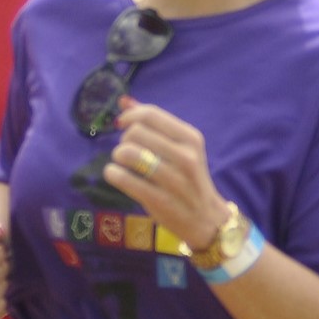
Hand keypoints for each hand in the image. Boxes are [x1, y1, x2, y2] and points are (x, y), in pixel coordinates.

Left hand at [101, 97, 228, 251]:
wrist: (205, 218)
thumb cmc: (188, 178)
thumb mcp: (180, 147)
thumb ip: (153, 124)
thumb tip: (124, 101)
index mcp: (191, 138)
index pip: (151, 115)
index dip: (129, 116)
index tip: (121, 124)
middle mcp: (186, 156)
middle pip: (136, 132)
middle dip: (124, 139)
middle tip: (127, 150)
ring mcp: (174, 180)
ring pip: (129, 154)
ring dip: (117, 156)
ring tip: (121, 163)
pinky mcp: (160, 200)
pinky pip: (124, 179)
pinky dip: (113, 173)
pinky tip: (115, 174)